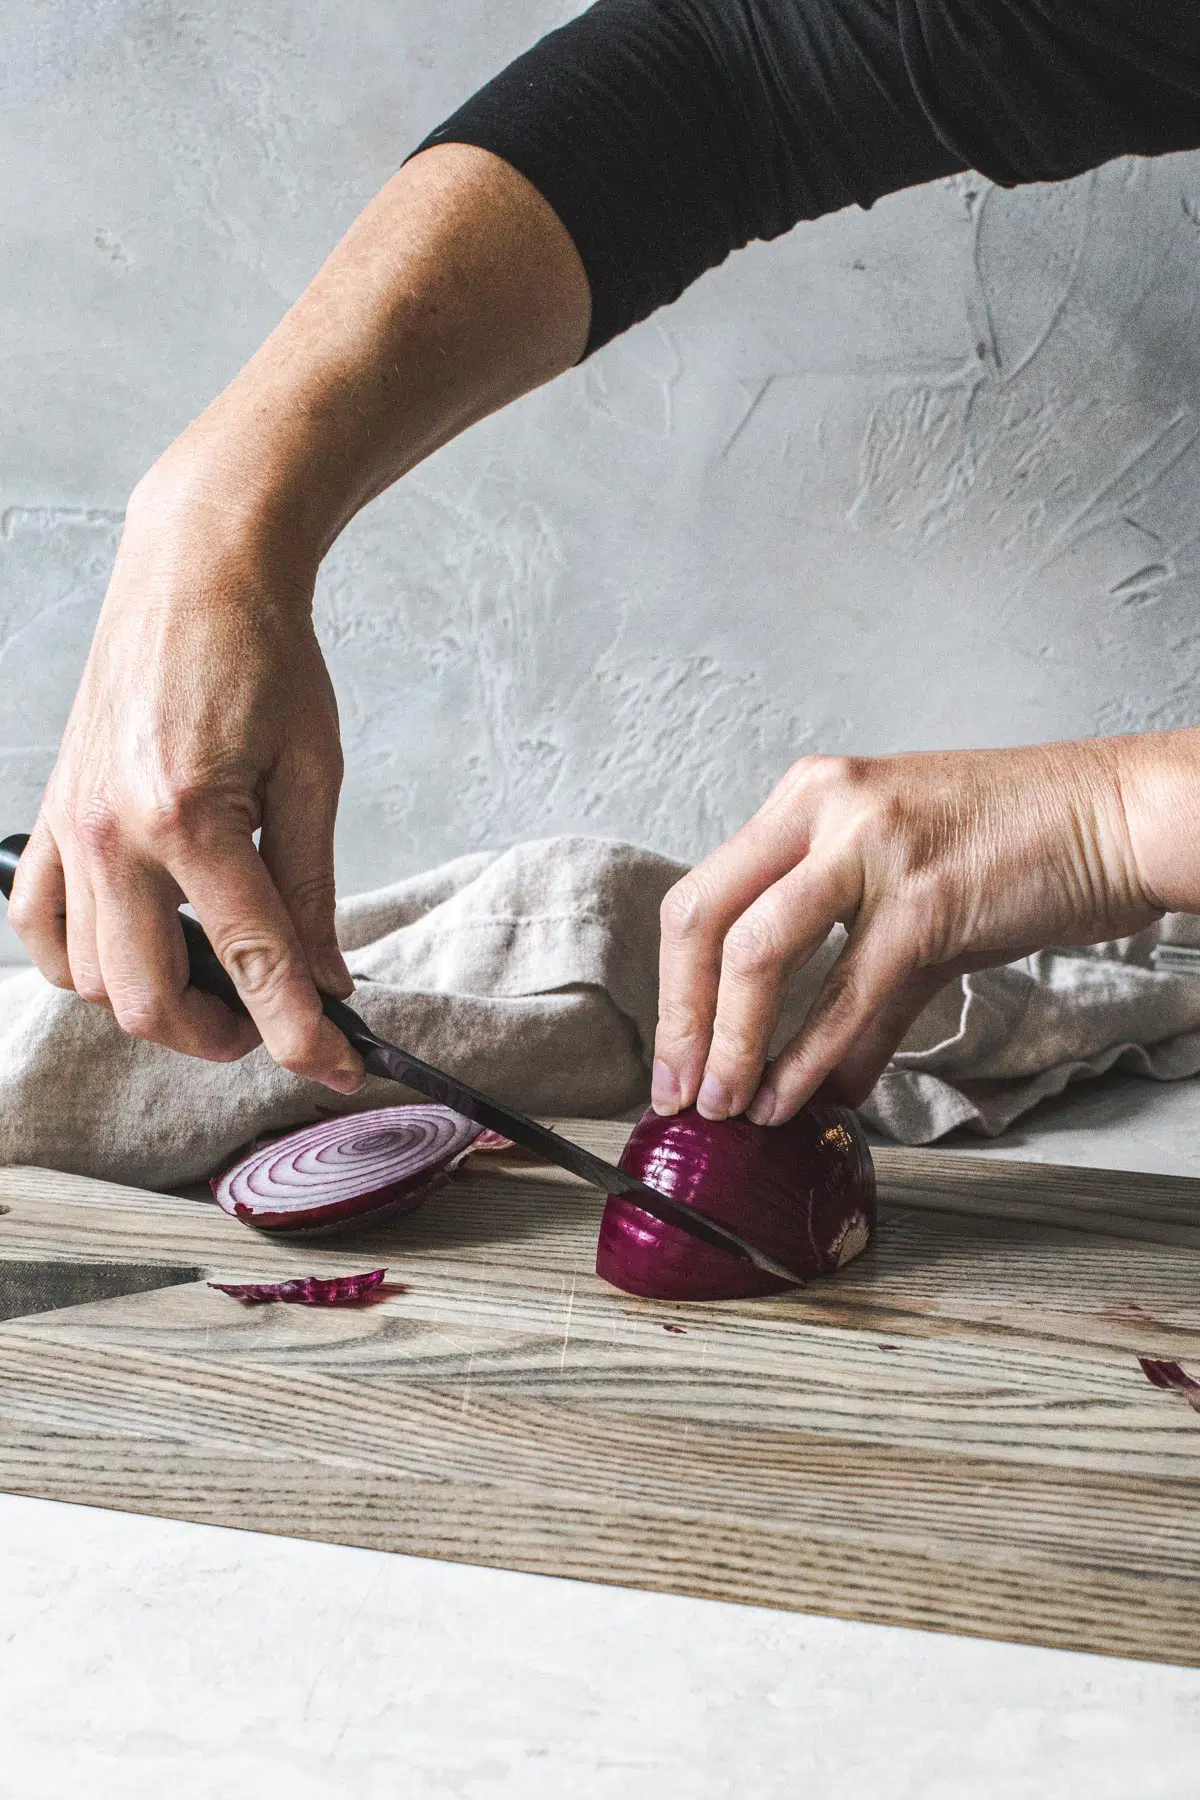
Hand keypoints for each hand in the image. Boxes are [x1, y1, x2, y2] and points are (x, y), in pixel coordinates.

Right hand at [8, 461, 364, 1092]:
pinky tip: (132, 953)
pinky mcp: (53, 814)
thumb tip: (326, 980)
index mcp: (193, 818)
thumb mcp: (314, 774)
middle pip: (149, 999)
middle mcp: (115, 832)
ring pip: (87, 979)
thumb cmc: (264, 657)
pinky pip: (38, 925)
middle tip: (272, 1026)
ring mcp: (72, 826)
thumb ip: (311, 890)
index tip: (337, 1070)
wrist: (196, 571)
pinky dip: (81, 963)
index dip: (303, 1036)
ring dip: (153, 1005)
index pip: (255, 964)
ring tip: (214, 986)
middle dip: (220, 1038)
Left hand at [651, 742, 1162, 1124]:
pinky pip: (847, 994)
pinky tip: (799, 1100)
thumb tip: (820, 1083)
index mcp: (806, 798)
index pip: (701, 894)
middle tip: (681, 1092)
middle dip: (682, 1018)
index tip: (673, 1056)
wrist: (1115, 818)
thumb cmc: (1018, 849)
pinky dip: (813, 1059)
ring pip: (757, 953)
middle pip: (702, 916)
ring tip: (729, 1107)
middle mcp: (823, 807)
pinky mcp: (923, 897)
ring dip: (734, 1045)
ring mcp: (870, 846)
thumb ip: (859, 994)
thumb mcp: (912, 907)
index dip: (674, 985)